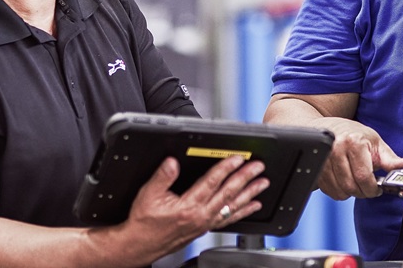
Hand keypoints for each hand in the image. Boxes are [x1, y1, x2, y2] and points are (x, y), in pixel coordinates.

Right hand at [118, 155, 269, 259]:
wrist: (141, 244)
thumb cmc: (144, 222)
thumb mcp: (148, 195)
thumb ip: (162, 177)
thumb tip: (173, 162)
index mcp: (188, 206)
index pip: (211, 183)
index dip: (225, 168)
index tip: (237, 158)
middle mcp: (200, 216)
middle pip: (228, 193)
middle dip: (245, 178)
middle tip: (258, 168)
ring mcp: (205, 223)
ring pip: (232, 206)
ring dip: (249, 194)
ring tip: (262, 184)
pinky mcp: (205, 228)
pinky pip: (229, 219)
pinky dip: (243, 211)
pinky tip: (252, 206)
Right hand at [315, 117, 402, 199]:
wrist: (329, 127)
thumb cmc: (355, 135)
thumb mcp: (377, 143)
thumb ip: (393, 160)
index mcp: (354, 143)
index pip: (364, 178)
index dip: (374, 189)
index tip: (378, 189)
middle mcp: (336, 151)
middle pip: (352, 187)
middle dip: (364, 192)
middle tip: (369, 186)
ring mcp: (324, 161)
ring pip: (340, 192)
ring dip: (351, 192)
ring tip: (356, 180)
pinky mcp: (317, 170)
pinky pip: (331, 192)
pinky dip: (340, 191)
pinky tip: (345, 180)